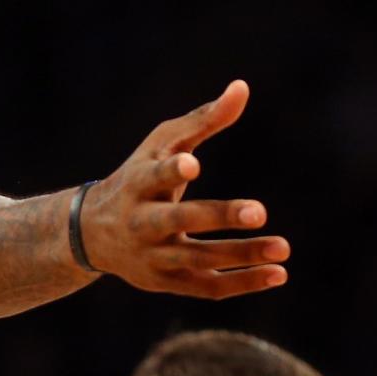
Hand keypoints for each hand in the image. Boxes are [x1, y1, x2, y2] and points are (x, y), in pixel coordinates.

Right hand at [80, 80, 289, 298]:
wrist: (92, 233)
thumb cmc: (139, 177)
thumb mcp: (161, 144)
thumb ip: (202, 119)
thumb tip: (242, 87)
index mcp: (137, 183)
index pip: (153, 177)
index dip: (170, 171)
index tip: (192, 163)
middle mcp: (142, 222)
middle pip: (179, 220)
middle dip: (219, 216)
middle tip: (260, 211)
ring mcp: (154, 256)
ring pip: (200, 258)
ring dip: (244, 255)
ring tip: (284, 249)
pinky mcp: (168, 282)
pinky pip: (208, 287)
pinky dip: (243, 282)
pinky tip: (277, 274)